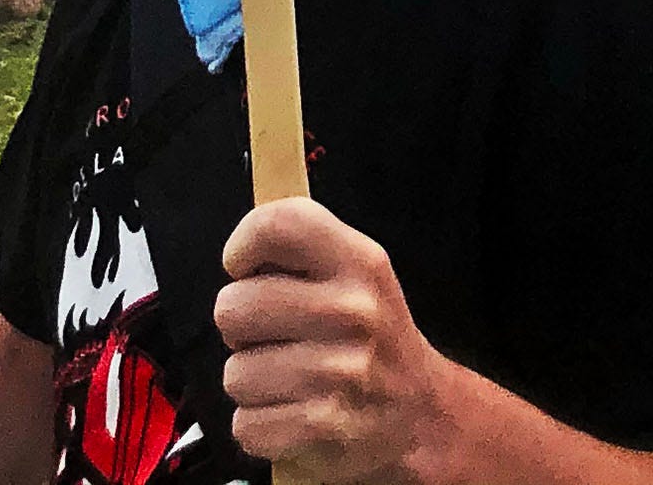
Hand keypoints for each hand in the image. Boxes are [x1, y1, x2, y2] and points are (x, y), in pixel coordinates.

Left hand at [215, 197, 461, 481]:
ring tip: (290, 381)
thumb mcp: (359, 275)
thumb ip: (304, 253)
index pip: (276, 225)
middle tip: (275, 337)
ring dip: (253, 385)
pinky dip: (260, 428)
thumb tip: (240, 257)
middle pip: (231, 307)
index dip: (243, 245)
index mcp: (359, 262)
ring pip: (234, 374)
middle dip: (240, 329)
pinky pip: (245, 424)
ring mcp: (338, 370)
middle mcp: (352, 310)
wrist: (420, 414)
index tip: (244, 270)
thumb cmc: (372, 339)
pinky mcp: (322, 425)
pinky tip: (293, 416)